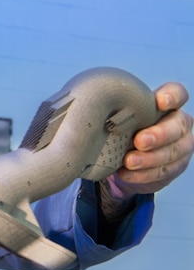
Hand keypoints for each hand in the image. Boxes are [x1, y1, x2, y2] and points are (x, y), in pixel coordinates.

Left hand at [106, 82, 192, 198]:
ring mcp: (179, 146)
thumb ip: (115, 111)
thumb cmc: (122, 130)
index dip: (172, 96)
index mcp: (167, 105)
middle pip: (177, 126)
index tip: (159, 102)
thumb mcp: (118, 118)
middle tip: (139, 141)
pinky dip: (144, 175)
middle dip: (159, 135)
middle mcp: (177, 124)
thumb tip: (90, 110)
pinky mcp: (174, 167)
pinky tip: (127, 174)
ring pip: (172, 152)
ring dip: (149, 159)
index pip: (178, 94)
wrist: (125, 161)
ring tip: (129, 162)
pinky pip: (163, 172)